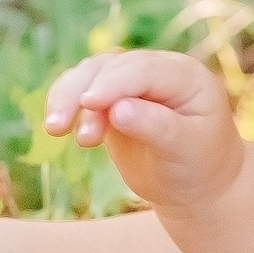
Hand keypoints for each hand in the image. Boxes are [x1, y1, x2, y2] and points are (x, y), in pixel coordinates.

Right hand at [43, 49, 252, 212]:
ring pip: (90, 73)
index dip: (114, 84)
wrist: (195, 185)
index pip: (144, 70)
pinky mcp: (112, 98)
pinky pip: (82, 90)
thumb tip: (116, 110)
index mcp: (186, 76)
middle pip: (111, 66)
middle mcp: (158, 70)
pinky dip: (66, 103)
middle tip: (58, 127)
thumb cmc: (198, 166)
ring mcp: (133, 81)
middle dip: (82, 93)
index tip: (88, 104)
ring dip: (68, 97)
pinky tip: (57, 126)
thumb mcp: (185, 149)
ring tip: (55, 129)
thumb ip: (155, 127)